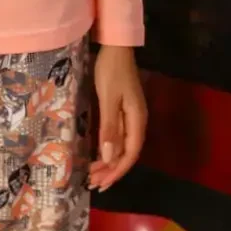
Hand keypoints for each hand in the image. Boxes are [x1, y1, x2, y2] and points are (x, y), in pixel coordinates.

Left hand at [89, 44, 146, 192]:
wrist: (116, 47)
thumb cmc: (111, 71)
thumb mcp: (108, 98)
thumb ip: (110, 128)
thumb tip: (110, 157)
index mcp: (137, 120)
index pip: (130, 153)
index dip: (117, 171)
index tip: (102, 183)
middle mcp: (137, 121)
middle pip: (127, 152)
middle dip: (111, 170)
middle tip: (93, 183)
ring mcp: (131, 116)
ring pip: (122, 146)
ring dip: (109, 161)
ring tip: (93, 174)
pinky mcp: (123, 110)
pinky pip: (118, 136)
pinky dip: (109, 148)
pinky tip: (100, 154)